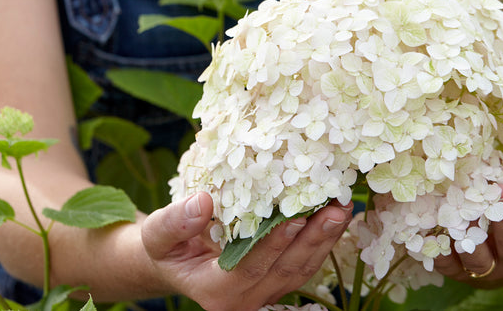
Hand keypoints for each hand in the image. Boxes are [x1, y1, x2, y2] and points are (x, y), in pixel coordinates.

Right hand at [141, 192, 352, 310]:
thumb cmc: (166, 245)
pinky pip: (302, 267)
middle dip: (313, 239)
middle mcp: (243, 301)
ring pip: (300, 271)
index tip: (297, 216)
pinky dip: (321, 242)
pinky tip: (336, 217)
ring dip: (324, 240)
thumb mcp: (158, 233)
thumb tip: (203, 201)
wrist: (174, 262)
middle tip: (335, 209)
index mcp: (216, 290)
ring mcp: (262, 295)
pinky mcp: (274, 284)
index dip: (275, 243)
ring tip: (343, 208)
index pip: (250, 267)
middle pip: (285, 271)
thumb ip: (175, 221)